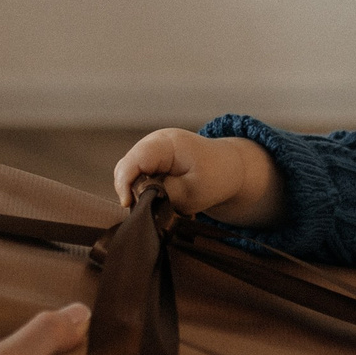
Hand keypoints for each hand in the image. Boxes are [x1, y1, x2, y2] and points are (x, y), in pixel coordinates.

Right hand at [112, 129, 283, 226]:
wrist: (229, 168)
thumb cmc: (216, 176)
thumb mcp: (192, 193)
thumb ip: (163, 196)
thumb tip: (139, 204)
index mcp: (167, 144)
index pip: (135, 160)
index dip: (126, 182)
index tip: (128, 204)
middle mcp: (155, 142)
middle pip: (127, 166)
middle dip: (130, 190)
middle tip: (143, 212)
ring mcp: (152, 150)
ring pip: (129, 173)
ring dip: (136, 191)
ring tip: (152, 206)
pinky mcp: (152, 161)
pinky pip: (137, 176)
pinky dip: (142, 190)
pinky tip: (154, 200)